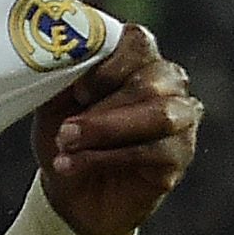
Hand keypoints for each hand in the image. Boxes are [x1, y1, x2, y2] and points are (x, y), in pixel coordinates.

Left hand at [28, 20, 203, 234]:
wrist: (69, 192)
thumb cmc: (65, 137)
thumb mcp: (53, 102)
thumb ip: (61, 74)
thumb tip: (61, 53)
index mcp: (137, 59)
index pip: (138, 42)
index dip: (109, 63)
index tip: (77, 91)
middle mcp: (167, 84)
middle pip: (150, 82)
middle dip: (102, 110)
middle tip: (64, 131)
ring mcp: (180, 119)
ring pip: (160, 115)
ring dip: (106, 132)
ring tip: (66, 147)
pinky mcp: (179, 156)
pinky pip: (154, 151)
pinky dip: (107, 158)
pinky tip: (74, 166)